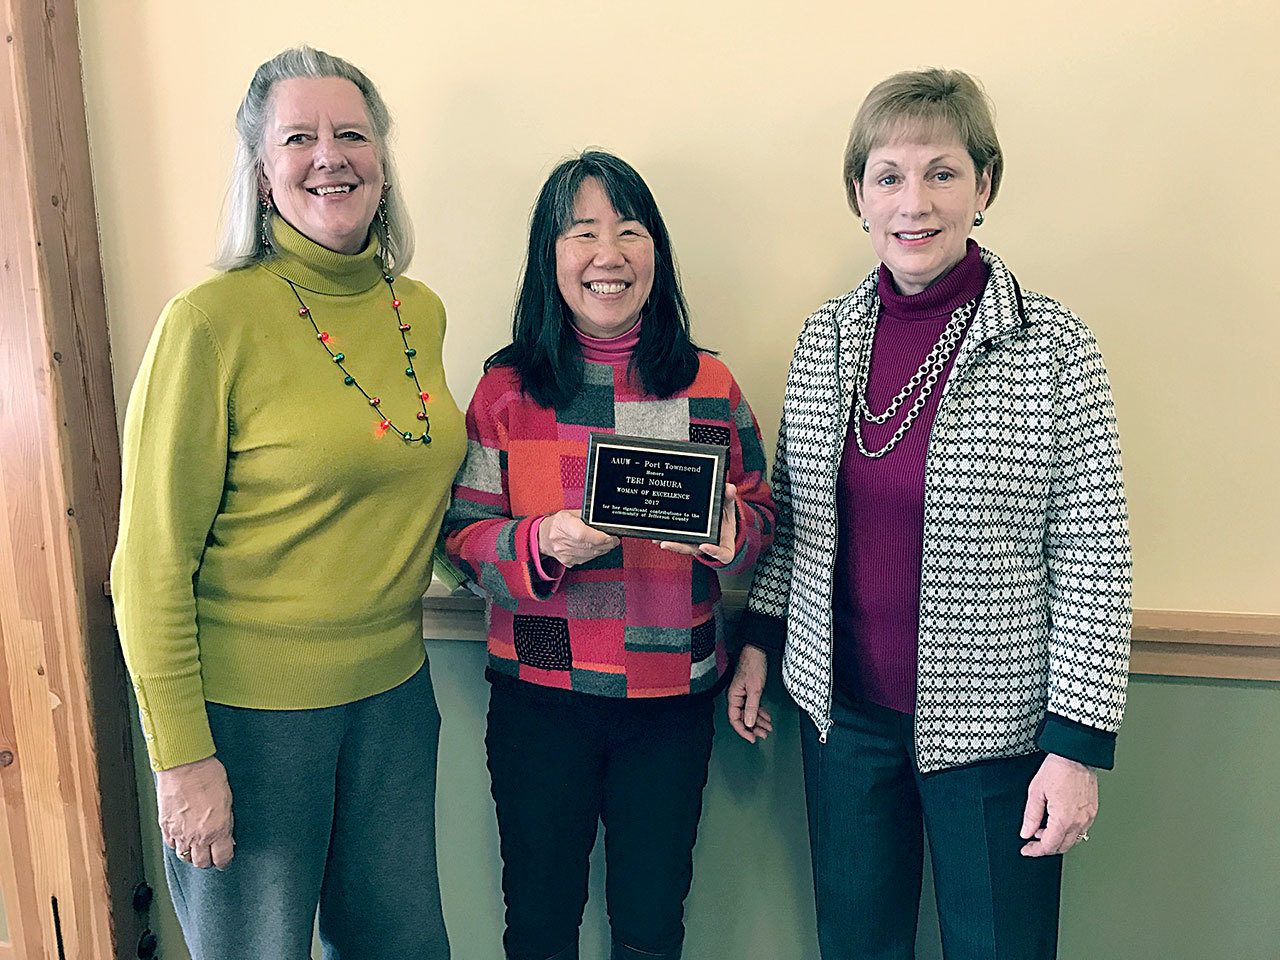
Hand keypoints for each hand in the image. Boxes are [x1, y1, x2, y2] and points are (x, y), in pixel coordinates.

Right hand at [156, 755, 235, 869]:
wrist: (184, 766)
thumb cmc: (208, 776)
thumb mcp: (227, 800)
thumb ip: (226, 822)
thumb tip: (226, 834)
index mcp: (218, 830)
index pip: (222, 858)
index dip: (224, 861)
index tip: (225, 859)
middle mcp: (198, 836)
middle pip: (202, 863)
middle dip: (208, 861)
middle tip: (211, 855)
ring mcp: (179, 833)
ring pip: (185, 857)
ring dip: (192, 854)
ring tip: (196, 848)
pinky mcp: (165, 827)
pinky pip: (171, 844)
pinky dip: (177, 844)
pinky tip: (182, 838)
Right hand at [538, 510, 619, 567]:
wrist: (543, 536)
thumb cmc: (557, 523)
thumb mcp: (570, 513)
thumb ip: (586, 517)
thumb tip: (603, 521)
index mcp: (562, 524)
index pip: (582, 535)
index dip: (598, 537)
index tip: (609, 536)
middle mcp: (561, 540)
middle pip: (589, 546)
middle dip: (606, 544)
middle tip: (614, 540)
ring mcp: (564, 553)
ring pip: (589, 555)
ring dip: (602, 550)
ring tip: (609, 544)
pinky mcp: (567, 561)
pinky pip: (586, 559)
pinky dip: (594, 554)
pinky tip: (598, 549)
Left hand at [659, 483, 738, 562]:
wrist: (720, 524)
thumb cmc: (724, 519)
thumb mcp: (728, 508)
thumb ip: (729, 499)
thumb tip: (729, 488)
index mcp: (723, 544)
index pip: (721, 554)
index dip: (714, 552)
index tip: (704, 546)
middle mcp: (707, 546)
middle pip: (694, 549)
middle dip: (679, 547)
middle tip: (666, 544)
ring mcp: (695, 544)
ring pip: (682, 546)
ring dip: (670, 543)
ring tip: (657, 539)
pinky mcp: (686, 540)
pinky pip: (677, 540)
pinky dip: (667, 537)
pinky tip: (656, 534)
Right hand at [727, 644, 772, 743]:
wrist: (757, 651)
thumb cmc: (753, 665)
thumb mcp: (754, 689)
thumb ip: (751, 707)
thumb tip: (748, 723)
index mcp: (733, 696)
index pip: (735, 719)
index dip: (743, 731)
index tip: (752, 738)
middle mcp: (736, 696)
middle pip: (743, 718)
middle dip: (753, 728)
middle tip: (763, 735)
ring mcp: (743, 693)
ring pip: (749, 713)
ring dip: (758, 721)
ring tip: (767, 728)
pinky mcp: (749, 690)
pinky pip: (753, 706)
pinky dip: (760, 712)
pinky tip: (766, 717)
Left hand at [1019, 753, 1097, 856]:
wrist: (1076, 755)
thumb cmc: (1057, 769)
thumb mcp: (1036, 792)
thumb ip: (1031, 816)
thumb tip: (1026, 832)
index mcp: (1063, 819)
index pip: (1049, 846)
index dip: (1035, 851)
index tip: (1027, 849)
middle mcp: (1079, 821)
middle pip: (1062, 846)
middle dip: (1046, 846)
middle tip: (1033, 839)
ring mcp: (1088, 817)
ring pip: (1073, 840)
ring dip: (1057, 839)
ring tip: (1044, 826)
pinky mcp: (1092, 811)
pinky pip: (1081, 829)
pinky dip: (1068, 831)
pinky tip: (1058, 820)